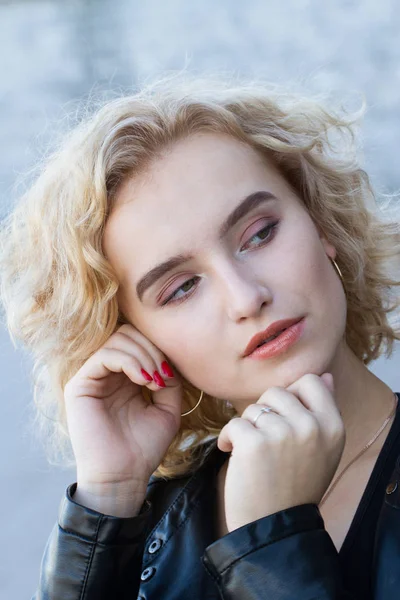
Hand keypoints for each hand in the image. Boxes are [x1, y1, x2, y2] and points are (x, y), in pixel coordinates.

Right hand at [64, 324, 182, 514]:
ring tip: (154, 382)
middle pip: (128, 333)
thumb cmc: (144, 448)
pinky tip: (143, 381)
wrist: (123, 477)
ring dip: (144, 356)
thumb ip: (170, 380)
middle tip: (163, 376)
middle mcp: (107, 373)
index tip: (172, 376)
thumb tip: (169, 358)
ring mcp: (92, 377)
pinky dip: (129, 361)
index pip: (140, 341)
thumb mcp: (167, 409)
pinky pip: (105, 355)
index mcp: (125, 377)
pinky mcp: (80, 385)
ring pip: (118, 340)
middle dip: (152, 349)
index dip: (159, 349)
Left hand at [217, 373, 344, 532]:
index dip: (292, 396)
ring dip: (247, 427)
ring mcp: (282, 433)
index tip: (284, 418)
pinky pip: (234, 423)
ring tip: (254, 454)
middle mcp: (311, 426)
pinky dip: (228, 438)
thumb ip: (323, 411)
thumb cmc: (296, 487)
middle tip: (267, 442)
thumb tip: (326, 376)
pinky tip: (234, 456)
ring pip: (253, 408)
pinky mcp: (254, 442)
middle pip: (276, 392)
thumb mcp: (323, 449)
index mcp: (333, 426)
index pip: (311, 381)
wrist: (275, 528)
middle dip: (265, 413)